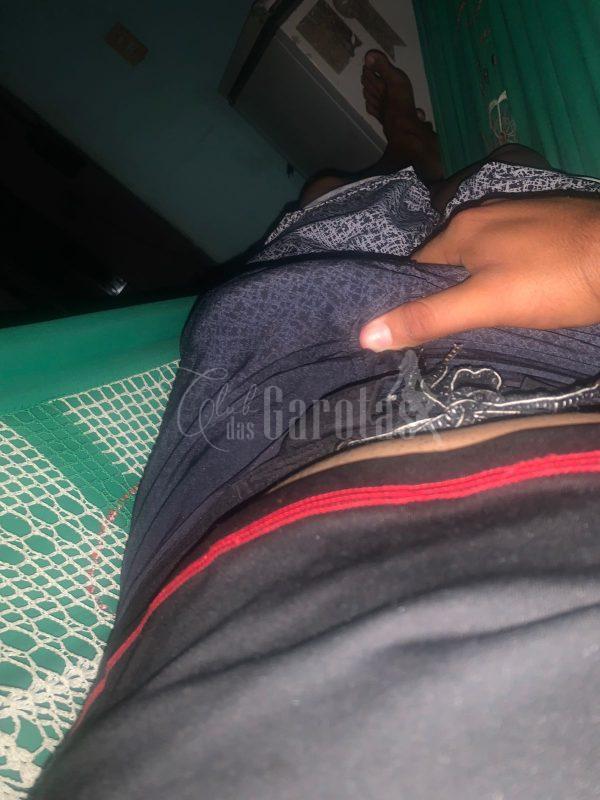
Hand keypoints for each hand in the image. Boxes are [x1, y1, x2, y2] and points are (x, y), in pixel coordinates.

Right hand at [360, 196, 599, 350]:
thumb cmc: (554, 281)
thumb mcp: (485, 305)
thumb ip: (428, 318)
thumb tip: (364, 334)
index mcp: (461, 228)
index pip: (416, 268)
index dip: (413, 301)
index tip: (417, 332)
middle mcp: (485, 212)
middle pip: (449, 260)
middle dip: (446, 291)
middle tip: (453, 331)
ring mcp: (520, 213)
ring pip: (481, 254)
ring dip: (477, 281)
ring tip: (485, 315)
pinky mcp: (549, 221)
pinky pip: (510, 249)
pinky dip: (505, 270)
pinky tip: (520, 289)